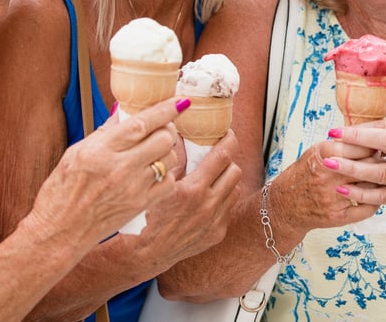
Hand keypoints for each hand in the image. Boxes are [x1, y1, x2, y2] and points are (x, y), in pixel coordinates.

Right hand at [24, 97, 183, 251]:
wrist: (58, 231)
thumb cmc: (61, 192)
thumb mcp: (74, 153)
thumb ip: (104, 133)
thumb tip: (124, 112)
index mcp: (100, 151)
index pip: (141, 124)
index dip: (164, 110)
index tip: (181, 101)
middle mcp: (119, 168)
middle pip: (163, 139)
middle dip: (167, 130)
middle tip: (161, 130)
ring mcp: (132, 188)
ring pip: (169, 159)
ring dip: (167, 152)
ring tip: (154, 153)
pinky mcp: (140, 206)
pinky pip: (169, 183)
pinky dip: (167, 175)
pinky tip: (155, 174)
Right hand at [139, 131, 243, 266]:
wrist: (150, 251)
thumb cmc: (149, 215)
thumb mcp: (159, 184)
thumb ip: (175, 160)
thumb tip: (182, 135)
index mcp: (192, 189)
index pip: (222, 156)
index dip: (229, 140)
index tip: (227, 133)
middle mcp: (207, 205)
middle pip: (234, 170)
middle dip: (228, 159)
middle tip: (219, 155)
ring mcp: (215, 220)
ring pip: (236, 188)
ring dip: (227, 179)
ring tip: (213, 177)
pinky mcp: (218, 232)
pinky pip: (229, 207)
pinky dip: (222, 198)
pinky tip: (208, 197)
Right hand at [271, 134, 378, 230]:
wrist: (287, 203)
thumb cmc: (306, 173)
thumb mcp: (318, 151)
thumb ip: (342, 144)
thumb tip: (372, 138)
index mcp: (325, 154)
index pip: (362, 146)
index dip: (375, 145)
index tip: (381, 145)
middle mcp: (329, 175)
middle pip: (369, 166)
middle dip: (380, 162)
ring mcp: (333, 198)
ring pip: (371, 188)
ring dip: (380, 183)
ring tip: (382, 177)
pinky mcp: (337, 216)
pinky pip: (367, 209)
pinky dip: (375, 202)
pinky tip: (375, 196)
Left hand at [324, 120, 385, 221]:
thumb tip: (356, 129)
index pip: (385, 131)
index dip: (359, 131)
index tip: (336, 131)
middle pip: (384, 148)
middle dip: (354, 147)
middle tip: (329, 147)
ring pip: (381, 174)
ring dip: (354, 171)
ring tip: (331, 167)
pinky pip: (383, 196)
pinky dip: (363, 194)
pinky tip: (345, 190)